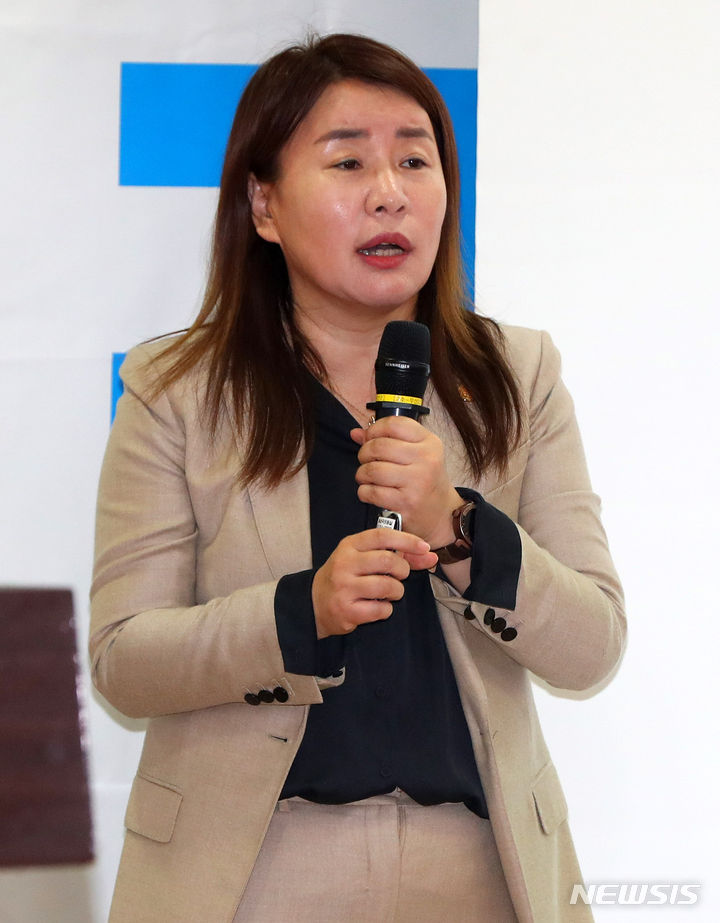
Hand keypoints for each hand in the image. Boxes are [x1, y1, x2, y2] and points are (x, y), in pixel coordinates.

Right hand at [312, 528, 436, 638]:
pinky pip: (381, 609)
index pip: (382, 536)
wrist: (314, 603)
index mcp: (349, 546)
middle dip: (403, 570)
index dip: (407, 540)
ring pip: (388, 586)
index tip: (425, 548)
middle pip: (388, 561)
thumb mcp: (363, 558)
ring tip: (390, 593)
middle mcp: (344, 564)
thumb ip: (396, 555)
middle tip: (400, 576)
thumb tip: (430, 557)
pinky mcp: (346, 611)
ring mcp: (344, 588)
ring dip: (397, 591)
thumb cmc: (345, 577)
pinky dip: (386, 609)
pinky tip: (377, 607)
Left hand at [351, 417, 461, 548]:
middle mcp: (426, 460)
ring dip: (362, 474)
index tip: (370, 438)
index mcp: (429, 443)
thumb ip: (387, 440)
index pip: (394, 424)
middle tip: (366, 460)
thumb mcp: (416, 455)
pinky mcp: (406, 502)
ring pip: (372, 470)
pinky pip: (372, 492)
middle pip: (379, 446)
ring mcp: (417, 482)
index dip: (374, 429)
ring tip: (366, 477)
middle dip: (364, 453)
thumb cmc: (424, 481)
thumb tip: (356, 433)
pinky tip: (370, 492)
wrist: (441, 514)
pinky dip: (364, 492)